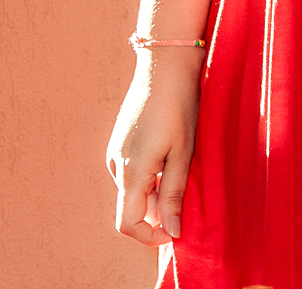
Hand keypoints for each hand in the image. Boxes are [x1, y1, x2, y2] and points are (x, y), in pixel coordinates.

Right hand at [106, 51, 202, 245]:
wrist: (165, 65)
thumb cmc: (180, 106)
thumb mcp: (184, 152)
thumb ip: (174, 194)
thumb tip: (172, 233)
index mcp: (132, 171)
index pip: (127, 223)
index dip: (150, 236)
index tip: (174, 231)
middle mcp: (116, 165)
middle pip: (131, 208)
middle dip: (156, 212)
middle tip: (186, 193)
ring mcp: (115, 151)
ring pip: (132, 190)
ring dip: (154, 192)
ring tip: (181, 165)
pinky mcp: (119, 141)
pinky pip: (131, 172)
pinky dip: (149, 176)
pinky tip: (170, 153)